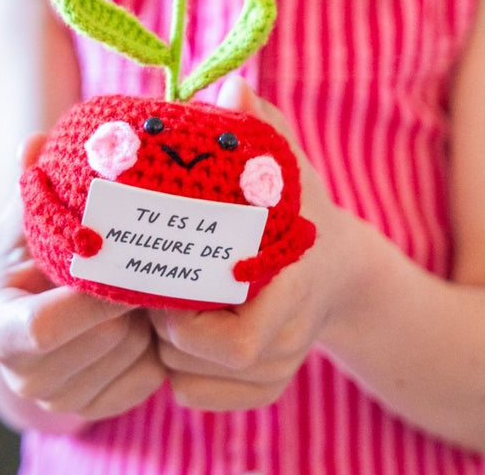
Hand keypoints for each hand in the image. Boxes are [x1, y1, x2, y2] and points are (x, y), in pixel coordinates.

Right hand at [0, 135, 167, 425]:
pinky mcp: (96, 407)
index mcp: (0, 324)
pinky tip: (148, 317)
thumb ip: (33, 181)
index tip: (124, 260)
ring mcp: (59, 397)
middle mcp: (23, 372)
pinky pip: (148, 378)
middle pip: (100, 339)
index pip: (41, 327)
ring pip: (131, 356)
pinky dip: (158, 346)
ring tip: (145, 285)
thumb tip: (34, 142)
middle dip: (129, 299)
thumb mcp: (27, 217)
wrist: (35, 309)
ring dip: (148, 319)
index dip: (87, 298)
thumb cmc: (33, 252)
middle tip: (147, 261)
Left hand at [149, 77, 361, 410]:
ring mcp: (278, 371)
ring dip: (164, 350)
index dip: (189, 328)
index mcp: (294, 289)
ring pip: (191, 384)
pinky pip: (198, 398)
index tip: (162, 290)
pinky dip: (178, 373)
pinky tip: (178, 333)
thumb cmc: (305, 211)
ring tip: (156, 304)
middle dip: (162, 330)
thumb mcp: (291, 165)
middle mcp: (288, 341)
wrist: (341, 269)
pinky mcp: (264, 388)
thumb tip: (234, 86)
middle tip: (143, 288)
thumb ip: (265, 127)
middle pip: (201, 365)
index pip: (241, 343)